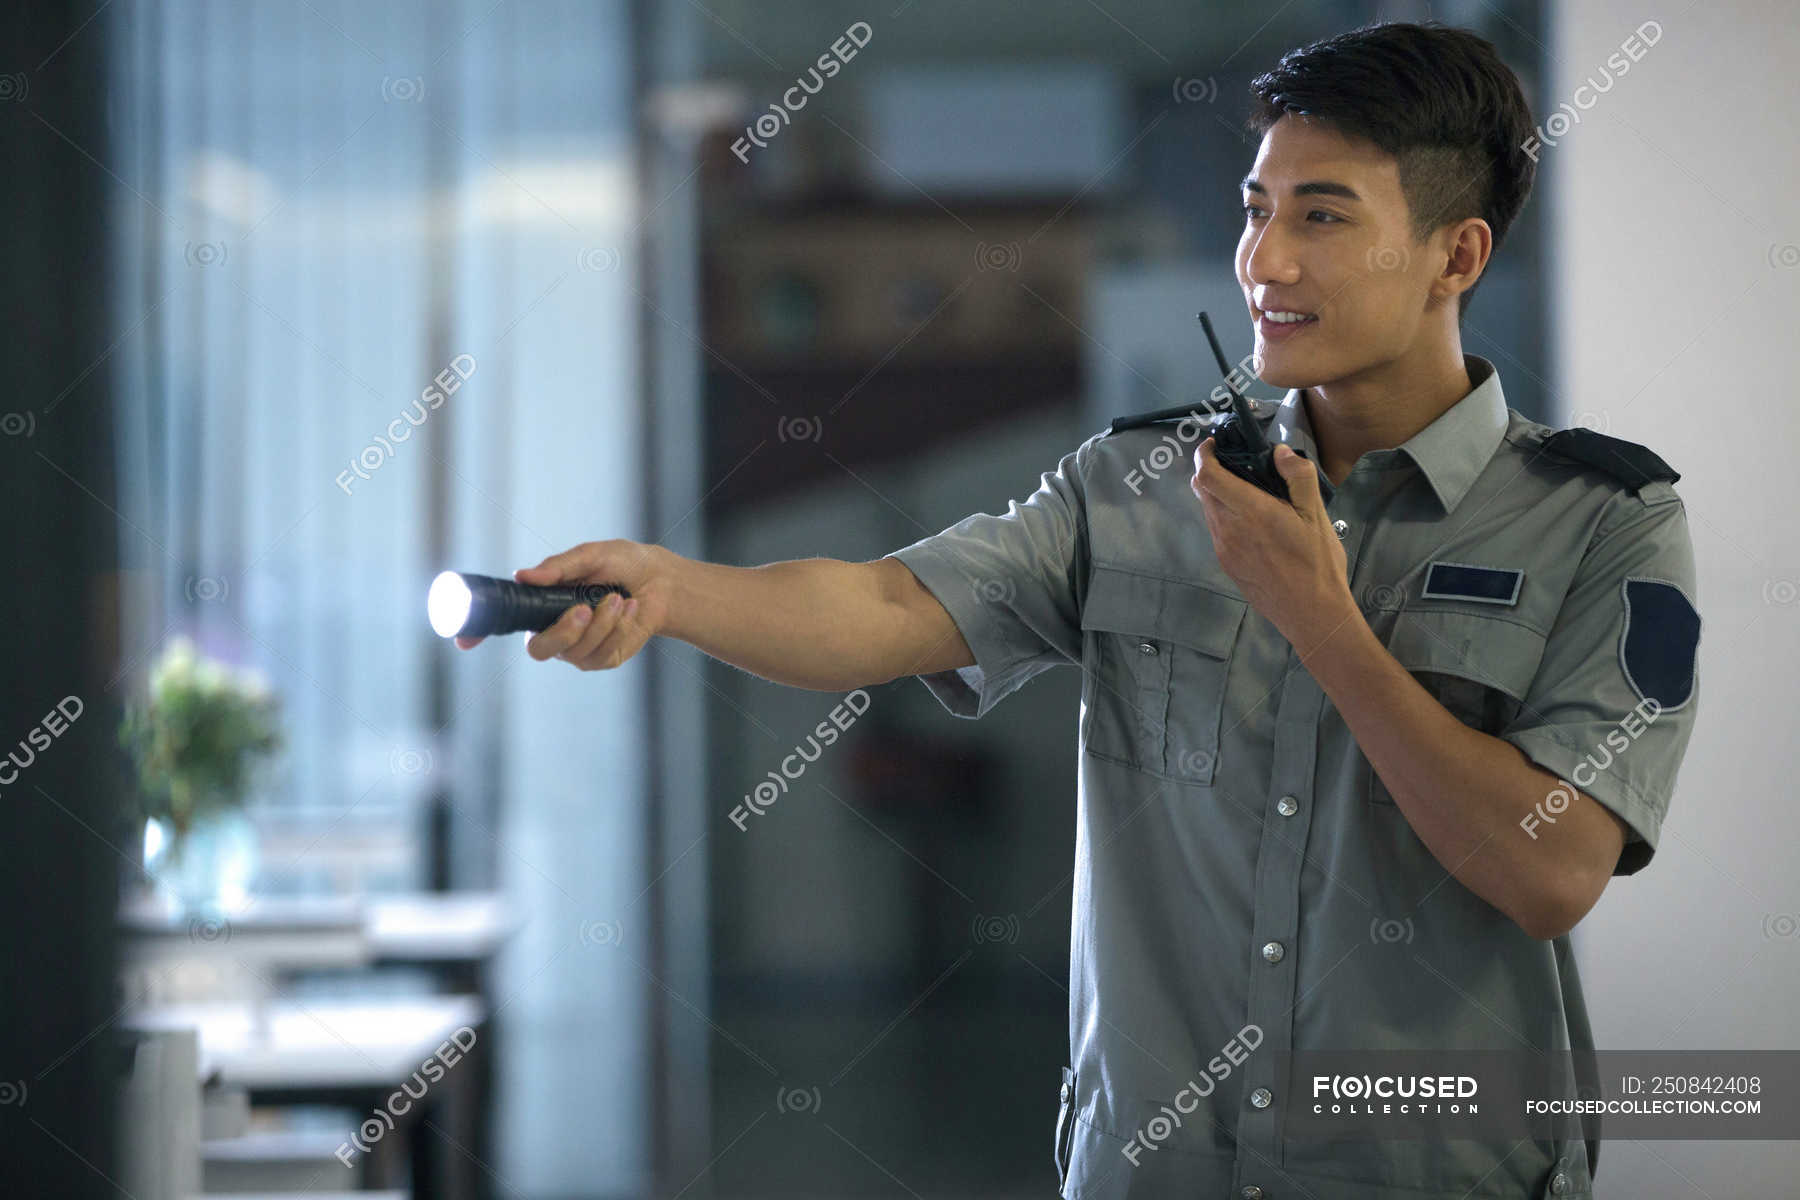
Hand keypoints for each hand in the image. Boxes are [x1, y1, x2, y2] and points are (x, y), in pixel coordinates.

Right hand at [454, 539, 670, 671]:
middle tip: (584, 608)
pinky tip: (630, 609)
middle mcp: (554, 630)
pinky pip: (604, 653)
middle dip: (563, 632)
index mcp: (541, 604)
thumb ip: (558, 568)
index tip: (463, 642)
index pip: (502, 623)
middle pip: (539, 650)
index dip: (476, 635)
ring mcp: (578, 648)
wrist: (662, 580)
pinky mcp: (604, 658)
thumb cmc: (622, 563)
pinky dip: (619, 628)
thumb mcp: (590, 556)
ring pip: (576, 651)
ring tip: (618, 597)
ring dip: (602, 623)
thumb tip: (523, 576)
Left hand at [1190, 438, 1356, 654]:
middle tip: (1232, 462)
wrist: (1311, 614)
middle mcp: (1229, 529)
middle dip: (1210, 470)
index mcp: (1251, 512)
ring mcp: (1225, 549)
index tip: (1214, 444)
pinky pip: (1217, 531)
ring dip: (1217, 494)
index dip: (1204, 455)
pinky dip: (1224, 515)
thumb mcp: (1316, 515)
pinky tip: (1250, 520)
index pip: (1208, 476)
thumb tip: (1280, 452)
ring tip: (1245, 489)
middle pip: (1202, 490)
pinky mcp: (1227, 565)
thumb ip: (1298, 477)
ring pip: (1208, 511)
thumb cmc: (1318, 563)